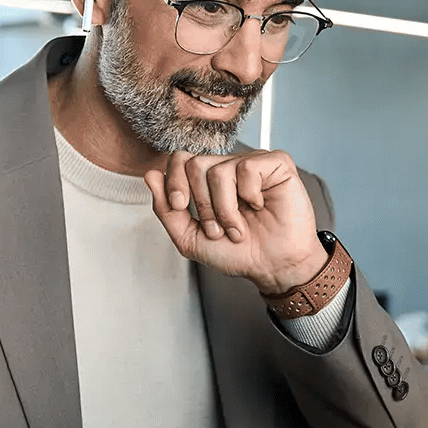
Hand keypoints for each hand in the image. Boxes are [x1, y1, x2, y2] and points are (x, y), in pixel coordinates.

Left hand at [144, 150, 326, 294]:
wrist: (273, 268)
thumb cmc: (239, 253)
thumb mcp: (190, 238)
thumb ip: (167, 210)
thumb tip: (151, 175)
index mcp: (209, 181)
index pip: (181, 160)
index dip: (175, 182)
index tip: (180, 207)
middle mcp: (230, 167)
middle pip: (196, 164)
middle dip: (202, 205)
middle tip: (218, 229)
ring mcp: (253, 164)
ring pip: (220, 170)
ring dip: (226, 209)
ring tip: (239, 228)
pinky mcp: (277, 165)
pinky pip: (248, 167)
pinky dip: (249, 195)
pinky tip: (260, 206)